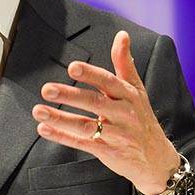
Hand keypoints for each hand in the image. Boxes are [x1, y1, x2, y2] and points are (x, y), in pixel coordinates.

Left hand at [32, 30, 180, 194]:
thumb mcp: (137, 90)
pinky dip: (62, 136)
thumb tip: (121, 35)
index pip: (108, 82)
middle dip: (70, 95)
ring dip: (60, 118)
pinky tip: (44, 128)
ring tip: (38, 110)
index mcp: (128, 96)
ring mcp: (115, 135)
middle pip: (94, 103)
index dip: (91, 74)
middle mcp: (123, 114)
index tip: (72, 67)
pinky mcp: (107, 152)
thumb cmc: (142, 118)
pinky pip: (81, 143)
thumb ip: (125, 63)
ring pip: (85, 126)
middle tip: (47, 89)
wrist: (156, 159)